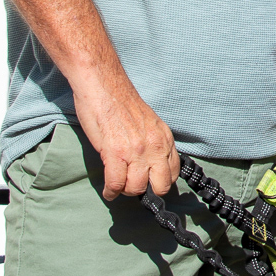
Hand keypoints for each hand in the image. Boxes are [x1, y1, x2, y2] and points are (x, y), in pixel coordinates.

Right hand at [69, 66, 180, 201]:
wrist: (102, 84)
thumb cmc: (120, 101)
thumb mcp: (149, 123)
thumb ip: (153, 143)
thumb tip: (151, 164)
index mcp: (164, 138)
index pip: (172, 173)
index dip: (160, 181)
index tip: (149, 182)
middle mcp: (154, 146)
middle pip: (160, 186)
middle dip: (146, 191)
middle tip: (133, 186)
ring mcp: (136, 151)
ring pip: (136, 188)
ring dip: (125, 191)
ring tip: (118, 186)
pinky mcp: (115, 153)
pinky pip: (116, 184)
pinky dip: (111, 192)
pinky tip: (108, 191)